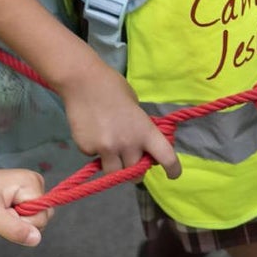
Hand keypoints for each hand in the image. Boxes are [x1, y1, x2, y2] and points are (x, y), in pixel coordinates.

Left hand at [0, 164, 50, 245]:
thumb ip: (14, 229)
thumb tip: (37, 239)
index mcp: (31, 183)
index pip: (41, 218)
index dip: (20, 222)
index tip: (2, 212)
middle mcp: (36, 182)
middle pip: (42, 217)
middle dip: (20, 222)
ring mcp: (32, 187)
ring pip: (36, 217)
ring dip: (18, 220)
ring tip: (0, 210)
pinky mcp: (27, 192)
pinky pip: (30, 214)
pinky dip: (16, 217)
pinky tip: (3, 209)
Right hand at [60, 60, 180, 179]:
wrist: (82, 81)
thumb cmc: (113, 88)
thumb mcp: (136, 108)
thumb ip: (141, 130)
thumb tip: (142, 147)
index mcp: (146, 132)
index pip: (166, 158)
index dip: (173, 169)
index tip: (173, 174)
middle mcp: (128, 144)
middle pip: (135, 174)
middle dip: (134, 170)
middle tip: (130, 162)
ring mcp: (106, 149)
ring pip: (114, 174)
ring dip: (115, 168)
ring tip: (111, 153)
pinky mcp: (87, 149)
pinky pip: (95, 159)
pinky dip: (96, 152)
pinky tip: (92, 135)